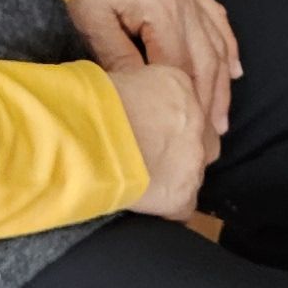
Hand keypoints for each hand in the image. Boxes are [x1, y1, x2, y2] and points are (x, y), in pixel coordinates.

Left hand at [68, 0, 241, 141]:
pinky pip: (219, 23)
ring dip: (223, 85)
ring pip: (218, 47)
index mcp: (163, 12)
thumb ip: (120, 58)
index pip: (181, 68)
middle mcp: (186, 6)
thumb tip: (142, 95)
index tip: (187, 134)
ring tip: (222, 120)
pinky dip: (230, 49)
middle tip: (211, 141)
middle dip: (210, 103)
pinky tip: (235, 71)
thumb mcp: (94, 23)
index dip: (187, 103)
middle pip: (206, 63)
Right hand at [103, 60, 212, 218]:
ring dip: (174, 177)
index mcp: (179, 85)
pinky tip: (145, 205)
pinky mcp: (183, 194)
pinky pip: (183, 206)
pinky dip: (167, 208)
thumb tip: (130, 101)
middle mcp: (195, 120)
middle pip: (202, 137)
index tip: (152, 131)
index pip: (187, 105)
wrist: (85, 140)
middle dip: (183, 148)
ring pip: (194, 172)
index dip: (169, 122)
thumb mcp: (118, 79)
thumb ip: (137, 90)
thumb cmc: (89, 104)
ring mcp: (194, 159)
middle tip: (154, 156)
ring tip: (144, 182)